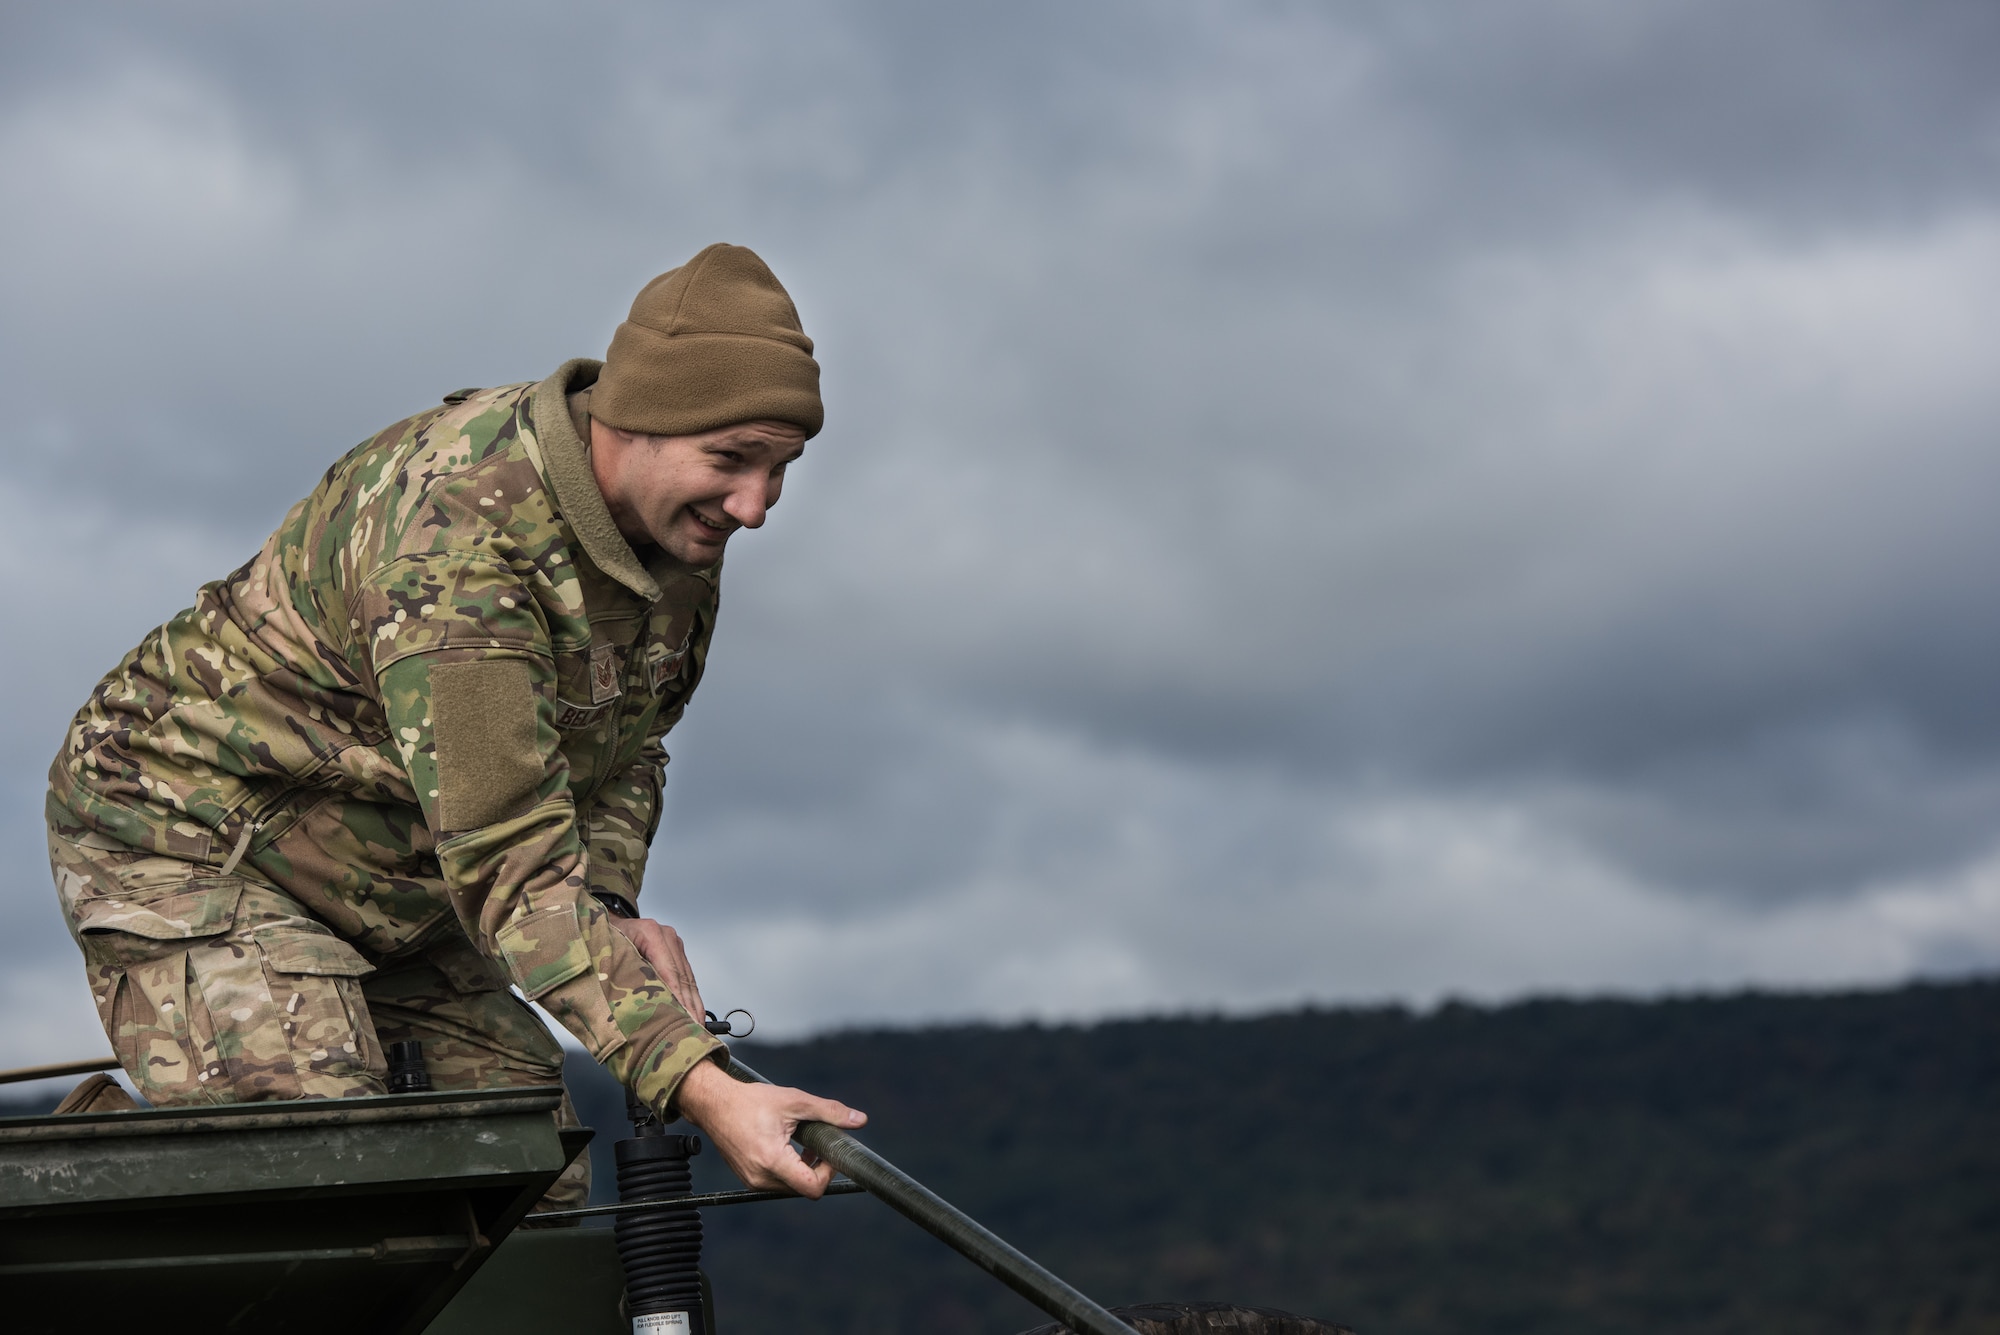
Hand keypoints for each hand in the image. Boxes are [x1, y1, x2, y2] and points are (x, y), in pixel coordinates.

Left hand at [610, 916, 704, 1023]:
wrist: (606, 925)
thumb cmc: (603, 940)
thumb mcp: (609, 957)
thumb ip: (625, 975)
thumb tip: (636, 1006)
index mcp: (650, 933)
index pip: (669, 971)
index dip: (678, 997)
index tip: (684, 1017)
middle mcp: (667, 936)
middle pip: (683, 976)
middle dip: (690, 1004)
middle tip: (694, 1028)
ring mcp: (674, 943)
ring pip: (688, 978)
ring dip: (693, 1003)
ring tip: (697, 1025)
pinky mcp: (676, 952)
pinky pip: (686, 977)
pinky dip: (690, 996)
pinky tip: (694, 1012)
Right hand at [673, 1058, 867, 1197]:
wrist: (714, 1104)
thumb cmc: (751, 1101)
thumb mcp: (795, 1101)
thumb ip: (829, 1112)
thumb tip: (860, 1120)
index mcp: (773, 1160)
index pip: (812, 1188)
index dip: (828, 1173)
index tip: (828, 1153)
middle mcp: (760, 1177)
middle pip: (803, 1188)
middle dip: (816, 1169)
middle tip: (815, 1143)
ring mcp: (752, 1181)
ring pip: (790, 1187)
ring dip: (802, 1169)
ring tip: (800, 1143)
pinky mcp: (748, 1179)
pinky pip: (776, 1183)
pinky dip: (787, 1169)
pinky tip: (786, 1147)